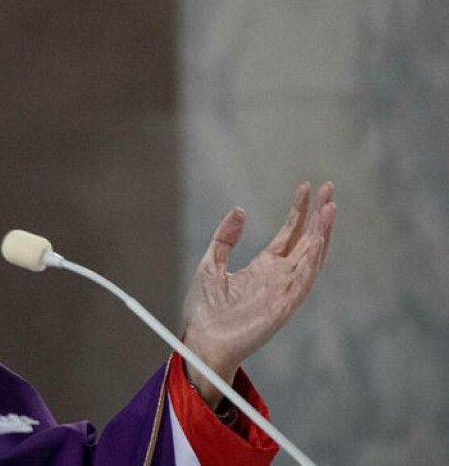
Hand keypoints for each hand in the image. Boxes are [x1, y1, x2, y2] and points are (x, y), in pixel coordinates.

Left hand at [181, 181, 335, 406]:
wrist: (200, 342)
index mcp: (263, 268)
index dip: (299, 212)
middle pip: (306, 241)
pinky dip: (311, 262)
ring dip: (322, 235)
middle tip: (330, 188)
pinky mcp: (282, 308)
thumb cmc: (205, 311)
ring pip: (310, 258)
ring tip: (330, 209)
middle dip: (318, 217)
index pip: (289, 235)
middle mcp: (278, 278)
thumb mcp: (210, 264)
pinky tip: (317, 243)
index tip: (307, 188)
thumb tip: (240, 210)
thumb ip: (225, 238)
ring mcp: (283, 292)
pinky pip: (301, 282)